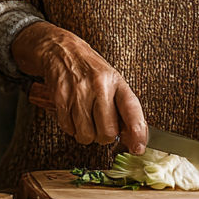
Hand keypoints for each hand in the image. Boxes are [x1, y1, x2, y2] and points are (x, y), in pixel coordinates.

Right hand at [13, 22, 147, 151]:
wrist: (62, 50)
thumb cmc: (90, 69)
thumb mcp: (112, 81)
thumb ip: (122, 108)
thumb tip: (133, 138)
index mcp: (116, 82)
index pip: (132, 111)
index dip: (137, 133)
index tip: (138, 148)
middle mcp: (99, 86)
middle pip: (107, 132)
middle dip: (104, 137)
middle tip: (101, 128)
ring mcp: (78, 92)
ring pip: (86, 134)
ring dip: (86, 134)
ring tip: (86, 120)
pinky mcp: (60, 98)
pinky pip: (68, 128)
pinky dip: (71, 128)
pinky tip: (73, 114)